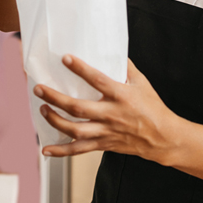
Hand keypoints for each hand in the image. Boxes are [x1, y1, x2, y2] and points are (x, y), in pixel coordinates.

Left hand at [34, 55, 177, 161]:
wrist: (162, 137)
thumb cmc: (153, 108)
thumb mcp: (143, 83)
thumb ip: (126, 67)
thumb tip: (112, 52)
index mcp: (121, 96)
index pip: (97, 80)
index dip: (80, 69)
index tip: (65, 58)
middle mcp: (111, 114)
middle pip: (77, 107)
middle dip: (55, 97)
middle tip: (40, 88)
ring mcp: (105, 131)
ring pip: (74, 129)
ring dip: (55, 120)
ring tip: (42, 109)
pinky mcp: (103, 144)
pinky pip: (79, 150)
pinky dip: (61, 151)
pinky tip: (46, 149)